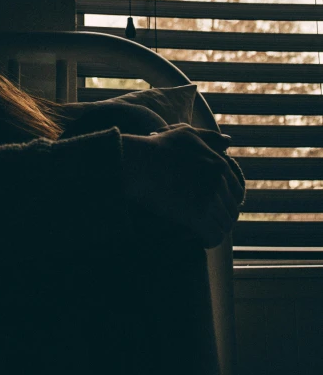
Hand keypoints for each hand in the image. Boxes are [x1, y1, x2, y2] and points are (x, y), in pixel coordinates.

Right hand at [121, 124, 244, 248]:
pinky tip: (199, 239)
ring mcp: (209, 198)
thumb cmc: (157, 147)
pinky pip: (214, 236)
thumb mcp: (186, 133)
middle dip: (221, 219)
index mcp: (219, 164)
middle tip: (206, 224)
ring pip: (224, 225)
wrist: (138, 163)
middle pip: (231, 210)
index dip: (227, 203)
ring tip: (201, 233)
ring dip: (214, 230)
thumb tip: (229, 142)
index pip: (237, 192)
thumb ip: (209, 137)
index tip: (215, 209)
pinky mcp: (197, 215)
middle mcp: (219, 181)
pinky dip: (208, 240)